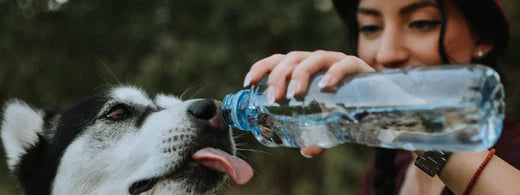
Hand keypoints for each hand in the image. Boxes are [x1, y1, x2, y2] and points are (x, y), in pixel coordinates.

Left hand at [243, 50, 374, 156]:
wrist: (381, 102)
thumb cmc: (346, 108)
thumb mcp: (326, 123)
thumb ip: (316, 136)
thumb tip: (307, 149)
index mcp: (305, 69)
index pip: (279, 61)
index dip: (262, 68)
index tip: (249, 82)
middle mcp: (318, 62)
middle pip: (293, 59)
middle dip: (279, 76)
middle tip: (274, 98)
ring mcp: (338, 61)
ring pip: (314, 58)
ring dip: (301, 74)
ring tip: (295, 94)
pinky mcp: (358, 67)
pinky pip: (346, 63)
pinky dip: (335, 72)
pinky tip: (326, 85)